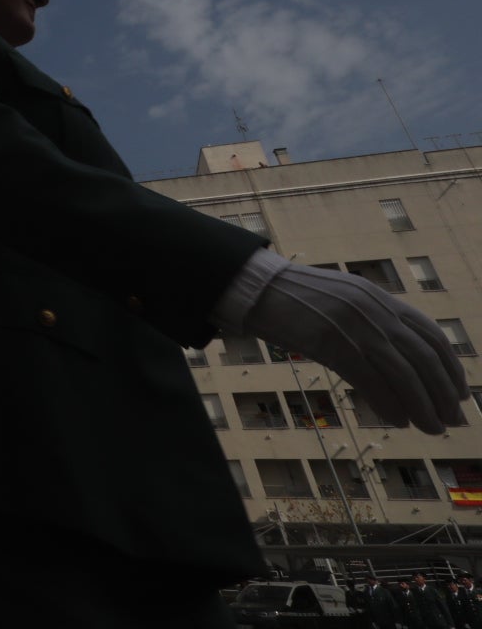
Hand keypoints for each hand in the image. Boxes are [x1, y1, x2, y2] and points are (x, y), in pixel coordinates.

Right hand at [240, 255, 467, 431]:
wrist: (257, 287)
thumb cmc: (294, 298)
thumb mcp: (343, 299)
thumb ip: (371, 318)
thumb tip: (395, 352)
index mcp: (379, 298)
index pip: (431, 334)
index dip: (451, 367)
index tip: (459, 392)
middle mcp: (374, 311)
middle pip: (424, 357)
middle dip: (443, 393)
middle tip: (453, 420)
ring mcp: (354, 327)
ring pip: (404, 373)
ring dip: (423, 406)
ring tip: (432, 428)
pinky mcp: (332, 344)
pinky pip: (371, 381)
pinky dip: (390, 404)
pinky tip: (397, 420)